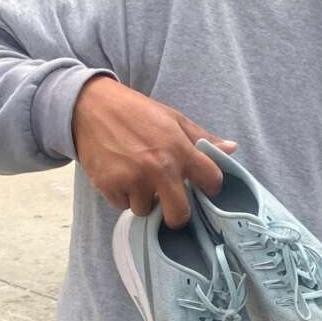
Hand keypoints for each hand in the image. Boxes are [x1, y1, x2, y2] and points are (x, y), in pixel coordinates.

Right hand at [70, 74, 236, 225]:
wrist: (90, 105)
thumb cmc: (136, 111)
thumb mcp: (173, 118)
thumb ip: (202, 137)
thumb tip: (232, 149)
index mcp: (179, 149)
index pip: (212, 181)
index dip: (211, 187)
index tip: (203, 187)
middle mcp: (158, 168)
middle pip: (178, 215)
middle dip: (176, 213)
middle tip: (171, 202)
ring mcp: (132, 179)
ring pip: (146, 210)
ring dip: (144, 200)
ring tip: (138, 178)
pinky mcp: (109, 186)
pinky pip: (123, 205)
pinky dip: (123, 196)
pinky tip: (120, 175)